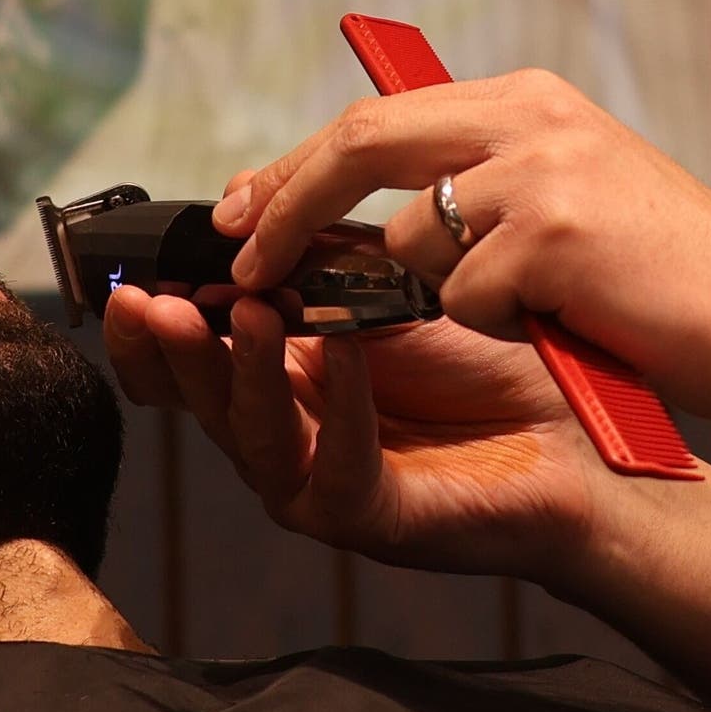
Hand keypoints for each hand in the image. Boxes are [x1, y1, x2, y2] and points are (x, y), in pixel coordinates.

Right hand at [105, 292, 609, 580]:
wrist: (578, 432)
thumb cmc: (486, 360)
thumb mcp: (385, 285)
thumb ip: (315, 249)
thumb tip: (244, 194)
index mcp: (274, 377)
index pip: (183, 360)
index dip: (147, 327)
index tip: (132, 278)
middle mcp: (284, 434)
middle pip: (198, 400)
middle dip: (169, 351)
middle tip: (152, 303)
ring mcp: (323, 482)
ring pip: (253, 435)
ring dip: (242, 372)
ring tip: (246, 314)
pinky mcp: (377, 518)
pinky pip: (338, 467)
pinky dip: (339, 406)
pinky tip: (341, 353)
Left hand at [213, 71, 710, 417]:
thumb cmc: (669, 280)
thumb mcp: (566, 204)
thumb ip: (476, 192)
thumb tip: (356, 227)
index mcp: (527, 102)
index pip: (374, 116)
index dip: (295, 166)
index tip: (242, 210)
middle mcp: (530, 117)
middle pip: (360, 142)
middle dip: (285, 206)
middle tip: (242, 261)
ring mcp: (543, 169)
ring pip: (415, 240)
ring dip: (443, 298)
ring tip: (525, 313)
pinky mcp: (557, 231)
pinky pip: (470, 298)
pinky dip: (500, 329)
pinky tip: (566, 324)